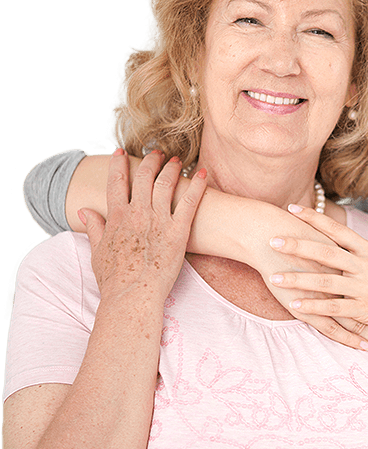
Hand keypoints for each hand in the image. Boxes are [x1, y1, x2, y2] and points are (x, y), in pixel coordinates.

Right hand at [78, 149, 206, 303]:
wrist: (132, 296)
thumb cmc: (114, 280)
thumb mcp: (97, 252)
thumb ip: (93, 228)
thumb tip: (83, 212)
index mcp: (116, 217)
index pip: (116, 182)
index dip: (118, 164)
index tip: (120, 152)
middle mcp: (137, 213)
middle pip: (143, 177)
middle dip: (150, 160)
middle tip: (156, 152)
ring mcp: (158, 220)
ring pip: (166, 184)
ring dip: (172, 168)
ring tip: (177, 160)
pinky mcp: (178, 230)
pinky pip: (190, 202)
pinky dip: (197, 185)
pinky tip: (203, 174)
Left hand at [269, 205, 367, 351]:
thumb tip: (354, 243)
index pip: (338, 230)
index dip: (313, 219)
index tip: (292, 209)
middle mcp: (367, 266)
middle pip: (326, 252)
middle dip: (297, 245)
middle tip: (272, 240)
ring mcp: (367, 288)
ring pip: (326, 281)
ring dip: (297, 279)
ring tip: (274, 277)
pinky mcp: (367, 310)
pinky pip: (335, 308)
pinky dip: (313, 307)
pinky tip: (294, 306)